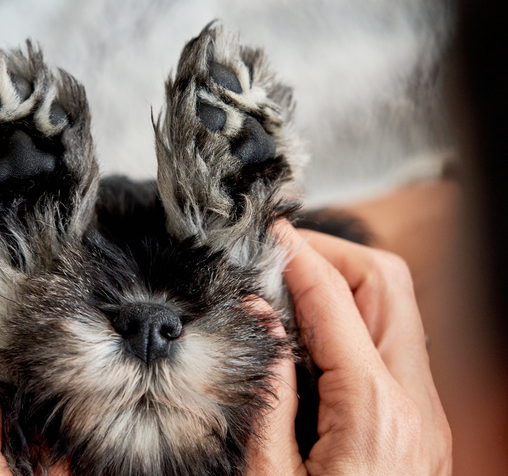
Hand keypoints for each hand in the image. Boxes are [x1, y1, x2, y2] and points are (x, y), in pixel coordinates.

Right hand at [253, 223, 450, 474]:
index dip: (298, 255)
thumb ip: (267, 393)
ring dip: (346, 286)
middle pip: (387, 284)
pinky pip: (395, 345)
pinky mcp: (420, 422)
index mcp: (373, 411)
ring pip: (397, 310)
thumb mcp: (271, 475)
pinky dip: (355, 320)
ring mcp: (425, 411)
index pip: (335, 299)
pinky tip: (314, 335)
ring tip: (292, 291)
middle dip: (332, 255)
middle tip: (281, 257)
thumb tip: (258, 320)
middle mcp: (414, 403)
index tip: (269, 232)